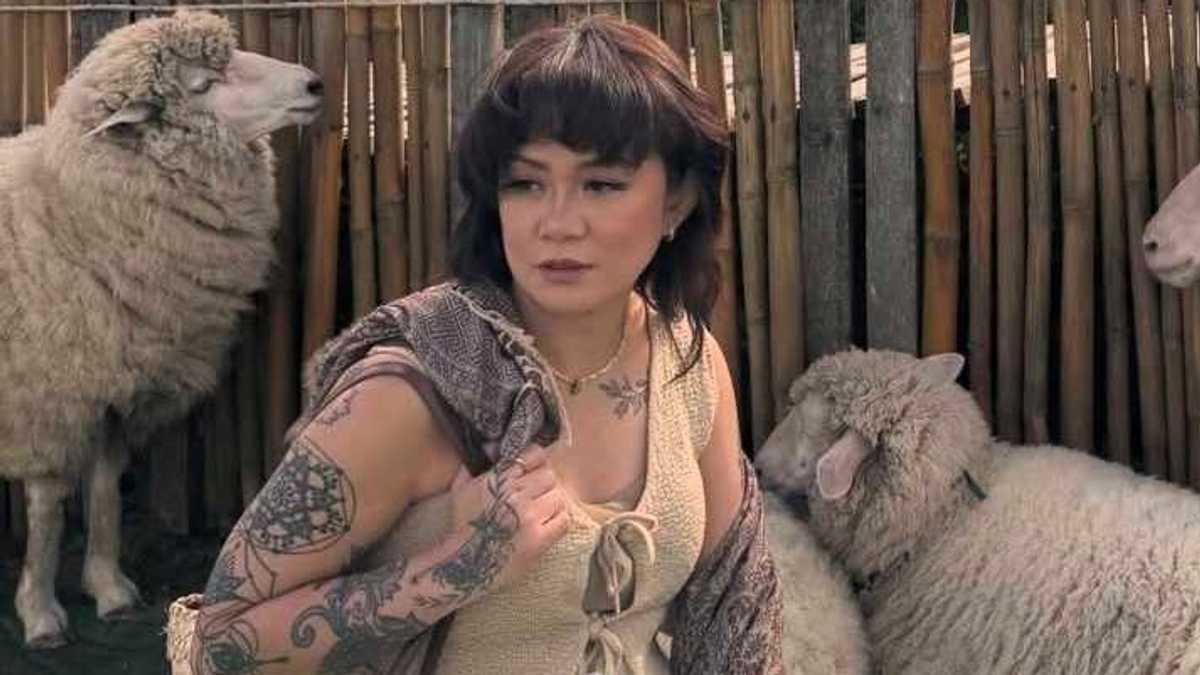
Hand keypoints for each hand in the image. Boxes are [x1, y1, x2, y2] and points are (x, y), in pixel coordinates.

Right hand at [445, 445, 570, 593]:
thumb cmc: (462, 526)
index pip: (534, 455)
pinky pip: (563, 520)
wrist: (463, 564)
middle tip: (536, 495)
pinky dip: (558, 520)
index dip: (536, 461)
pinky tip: (546, 524)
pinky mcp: (539, 540)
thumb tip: (491, 447)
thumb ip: (474, 465)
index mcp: (499, 479)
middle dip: (543, 484)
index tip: (532, 470)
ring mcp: (529, 518)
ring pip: (558, 497)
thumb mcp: (461, 488)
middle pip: (549, 476)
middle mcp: (516, 495)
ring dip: (551, 502)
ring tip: (541, 511)